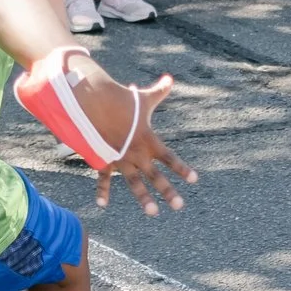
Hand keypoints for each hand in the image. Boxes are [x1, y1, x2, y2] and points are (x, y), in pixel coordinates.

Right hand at [73, 67, 195, 214]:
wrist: (95, 104)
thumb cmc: (122, 101)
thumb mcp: (143, 98)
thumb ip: (159, 92)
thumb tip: (170, 78)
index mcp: (149, 141)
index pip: (170, 158)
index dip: (182, 169)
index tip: (194, 180)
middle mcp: (137, 154)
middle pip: (156, 176)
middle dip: (168, 191)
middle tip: (179, 205)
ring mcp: (120, 159)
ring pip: (134, 183)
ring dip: (143, 198)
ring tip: (152, 212)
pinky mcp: (104, 160)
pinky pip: (103, 179)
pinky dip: (102, 191)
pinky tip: (103, 205)